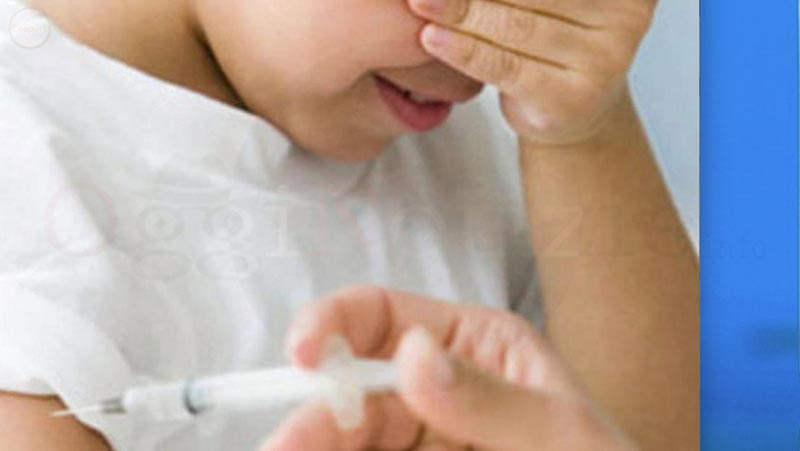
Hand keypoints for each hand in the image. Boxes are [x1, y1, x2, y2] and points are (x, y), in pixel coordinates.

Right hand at [261, 286, 637, 450]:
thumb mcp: (562, 432)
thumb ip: (490, 396)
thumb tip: (413, 355)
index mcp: (475, 347)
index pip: (386, 316)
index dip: (333, 321)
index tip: (302, 352)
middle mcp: (440, 391)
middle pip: (355, 389)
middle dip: (318, 411)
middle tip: (288, 443)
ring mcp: (425, 440)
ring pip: (352, 435)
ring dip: (317, 443)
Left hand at [407, 0, 654, 144]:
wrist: (571, 114)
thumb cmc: (553, 42)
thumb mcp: (549, 1)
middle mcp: (626, 16)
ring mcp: (604, 61)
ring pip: (516, 26)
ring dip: (459, 11)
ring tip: (420, 1)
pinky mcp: (570, 99)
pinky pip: (506, 66)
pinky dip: (464, 49)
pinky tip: (431, 37)